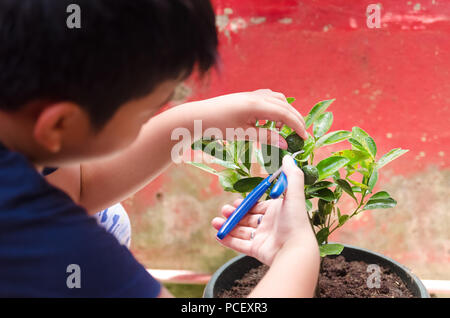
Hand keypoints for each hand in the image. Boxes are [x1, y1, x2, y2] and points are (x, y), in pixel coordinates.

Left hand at [188, 89, 306, 146]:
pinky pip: (269, 99)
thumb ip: (266, 137)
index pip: (285, 114)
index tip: (304, 138)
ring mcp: (252, 94)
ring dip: (284, 113)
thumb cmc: (219, 125)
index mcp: (257, 105)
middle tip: (300, 135)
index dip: (297, 126)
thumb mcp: (244, 134)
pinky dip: (275, 109)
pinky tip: (268, 122)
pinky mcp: (248, 96)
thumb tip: (285, 143)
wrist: (199, 115)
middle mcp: (257, 96)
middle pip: (285, 105)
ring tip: (279, 130)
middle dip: (295, 119)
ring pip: (278, 100)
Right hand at [211, 156, 316, 265]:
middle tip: (224, 210)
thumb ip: (292, 176)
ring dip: (227, 226)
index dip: (246, 203)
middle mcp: (270, 224)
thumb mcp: (294, 194)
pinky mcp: (257, 251)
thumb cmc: (296, 221)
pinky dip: (228, 240)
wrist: (295, 250)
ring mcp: (263, 238)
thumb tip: (289, 157)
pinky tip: (218, 235)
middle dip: (234, 214)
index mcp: (276, 211)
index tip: (236, 201)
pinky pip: (239, 245)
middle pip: (247, 218)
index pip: (257, 205)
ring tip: (216, 222)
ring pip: (241, 231)